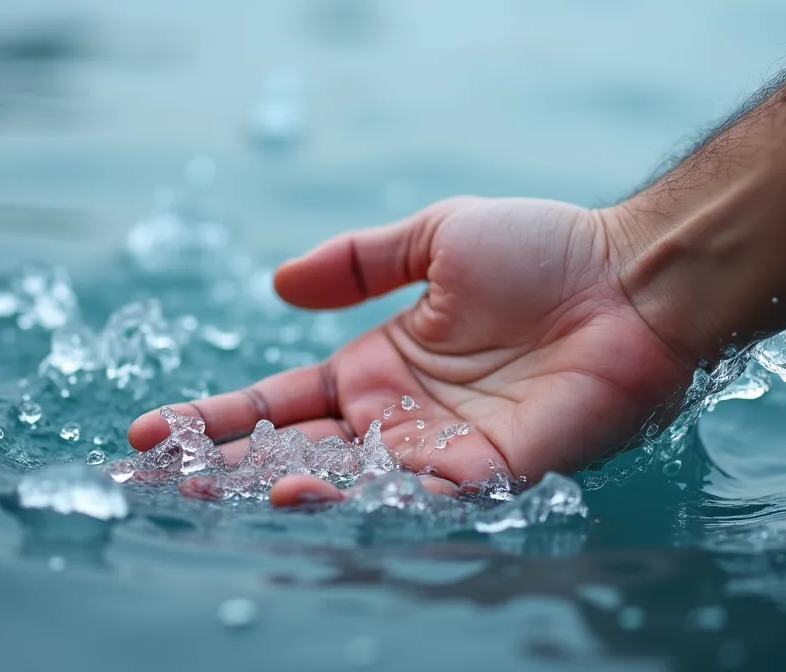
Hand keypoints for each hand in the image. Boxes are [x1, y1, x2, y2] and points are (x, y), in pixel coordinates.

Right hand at [126, 196, 691, 505]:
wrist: (633, 276)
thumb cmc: (547, 250)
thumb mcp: (436, 238)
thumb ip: (359, 261)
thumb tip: (277, 285)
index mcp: (380, 368)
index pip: (282, 407)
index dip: (219, 421)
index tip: (151, 435)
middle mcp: (401, 419)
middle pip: (299, 456)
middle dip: (230, 474)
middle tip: (160, 487)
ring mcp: (443, 450)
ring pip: (351, 485)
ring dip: (288, 490)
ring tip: (234, 488)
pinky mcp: (495, 471)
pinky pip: (422, 497)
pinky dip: (367, 500)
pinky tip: (309, 489)